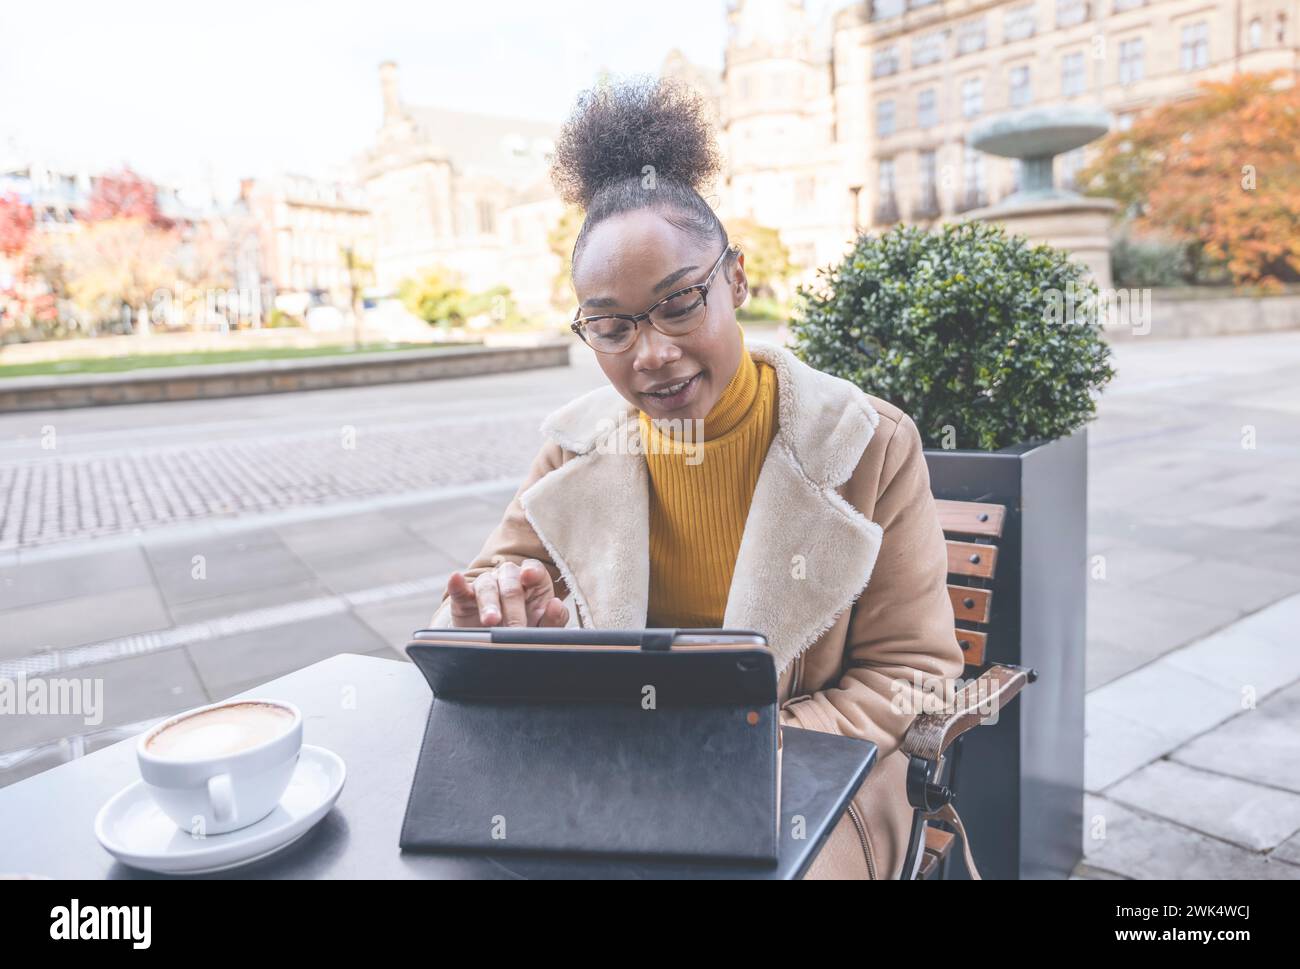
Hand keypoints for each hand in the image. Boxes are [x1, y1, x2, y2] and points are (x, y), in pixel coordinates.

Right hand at [446, 558, 568, 627]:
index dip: (532, 572)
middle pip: (511, 584)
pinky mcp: (463, 599)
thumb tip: (555, 604)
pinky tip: (456, 579)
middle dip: (514, 609)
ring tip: (492, 621)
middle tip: (516, 630)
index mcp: (532, 583)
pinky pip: (460, 588)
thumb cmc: (525, 631)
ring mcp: (486, 586)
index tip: (529, 577)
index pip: (533, 569)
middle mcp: (508, 579)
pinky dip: (457, 584)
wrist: (496, 646)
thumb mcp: (543, 629)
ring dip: (489, 604)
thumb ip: (554, 619)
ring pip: (487, 586)